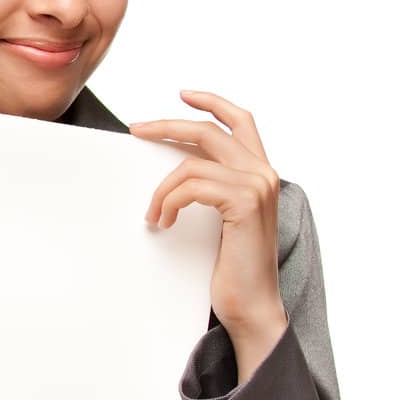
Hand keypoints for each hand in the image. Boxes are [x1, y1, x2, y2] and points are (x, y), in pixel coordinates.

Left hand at [129, 91, 287, 380]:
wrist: (250, 305)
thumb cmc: (231, 265)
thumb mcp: (221, 216)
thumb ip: (211, 185)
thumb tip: (173, 166)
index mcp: (260, 172)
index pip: (241, 121)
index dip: (212, 103)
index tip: (182, 95)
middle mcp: (264, 173)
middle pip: (208, 131)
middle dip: (167, 126)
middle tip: (136, 130)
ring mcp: (257, 186)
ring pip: (190, 164)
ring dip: (162, 190)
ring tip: (154, 214)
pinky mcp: (245, 203)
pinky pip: (189, 186)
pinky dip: (167, 202)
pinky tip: (162, 222)